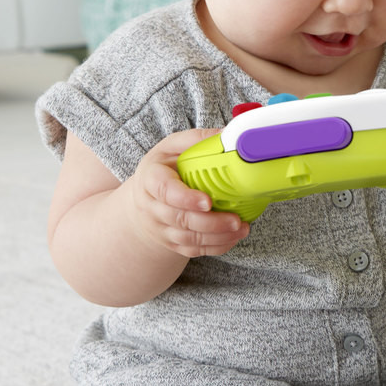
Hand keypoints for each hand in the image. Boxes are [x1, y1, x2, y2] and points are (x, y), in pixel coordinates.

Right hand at [126, 128, 250, 258]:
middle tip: (236, 220)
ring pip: (188, 239)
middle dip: (210, 223)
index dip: (185, 198)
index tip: (207, 201)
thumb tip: (228, 134)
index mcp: (150, 179)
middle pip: (180, 219)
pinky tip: (233, 238)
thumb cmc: (162, 169)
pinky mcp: (171, 243)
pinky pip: (193, 250)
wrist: (143, 199)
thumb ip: (195, 139)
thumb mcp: (171, 147)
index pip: (164, 190)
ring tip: (241, 229)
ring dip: (217, 237)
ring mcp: (160, 228)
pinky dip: (215, 247)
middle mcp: (151, 207)